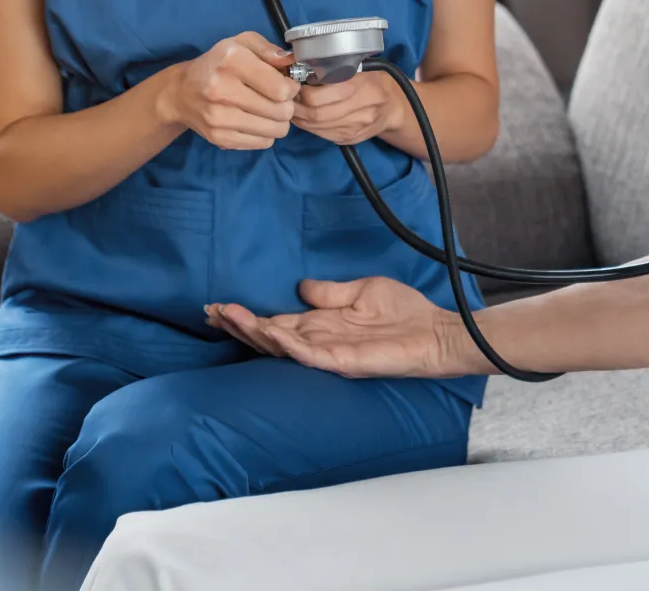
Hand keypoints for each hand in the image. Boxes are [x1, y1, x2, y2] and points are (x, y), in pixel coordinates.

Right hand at [156, 32, 300, 150]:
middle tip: (280, 100)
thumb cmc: (219, 64)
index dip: (292, 88)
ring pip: (275, 130)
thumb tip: (291, 62)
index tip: (287, 86)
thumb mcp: (242, 43)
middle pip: (281, 111)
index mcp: (231, 60)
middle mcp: (222, 89)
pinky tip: (257, 121)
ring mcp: (219, 117)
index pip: (280, 89)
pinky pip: (262, 143)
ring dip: (280, 122)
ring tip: (270, 111)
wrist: (181, 92)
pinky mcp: (219, 138)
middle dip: (288, 105)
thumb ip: (269, 49)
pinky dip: (266, 134)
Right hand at [205, 277, 468, 378]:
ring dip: (254, 332)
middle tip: (211, 311)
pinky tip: (269, 332)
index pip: (277, 321)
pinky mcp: (344, 362)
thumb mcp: (362, 290)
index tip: (220, 305)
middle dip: (240, 325)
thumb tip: (302, 286)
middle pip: (270, 335)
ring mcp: (330, 353)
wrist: (437, 332)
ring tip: (229, 317)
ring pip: (282, 346)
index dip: (249, 316)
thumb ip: (330, 291)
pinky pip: (309, 354)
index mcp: (322, 324)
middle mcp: (320, 341)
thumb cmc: (405, 314)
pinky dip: (287, 344)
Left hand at [292, 71, 401, 146]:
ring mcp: (356, 127)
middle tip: (286, 98)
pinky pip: (322, 135)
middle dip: (296, 107)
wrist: (393, 106)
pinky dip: (309, 126)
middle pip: (315, 114)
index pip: (317, 96)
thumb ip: (332, 68)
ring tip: (293, 106)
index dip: (299, 92)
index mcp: (360, 85)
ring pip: (316, 127)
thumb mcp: (357, 66)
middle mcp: (360, 109)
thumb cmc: (371, 80)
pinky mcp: (350, 139)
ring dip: (299, 118)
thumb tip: (298, 68)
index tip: (292, 84)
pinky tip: (305, 117)